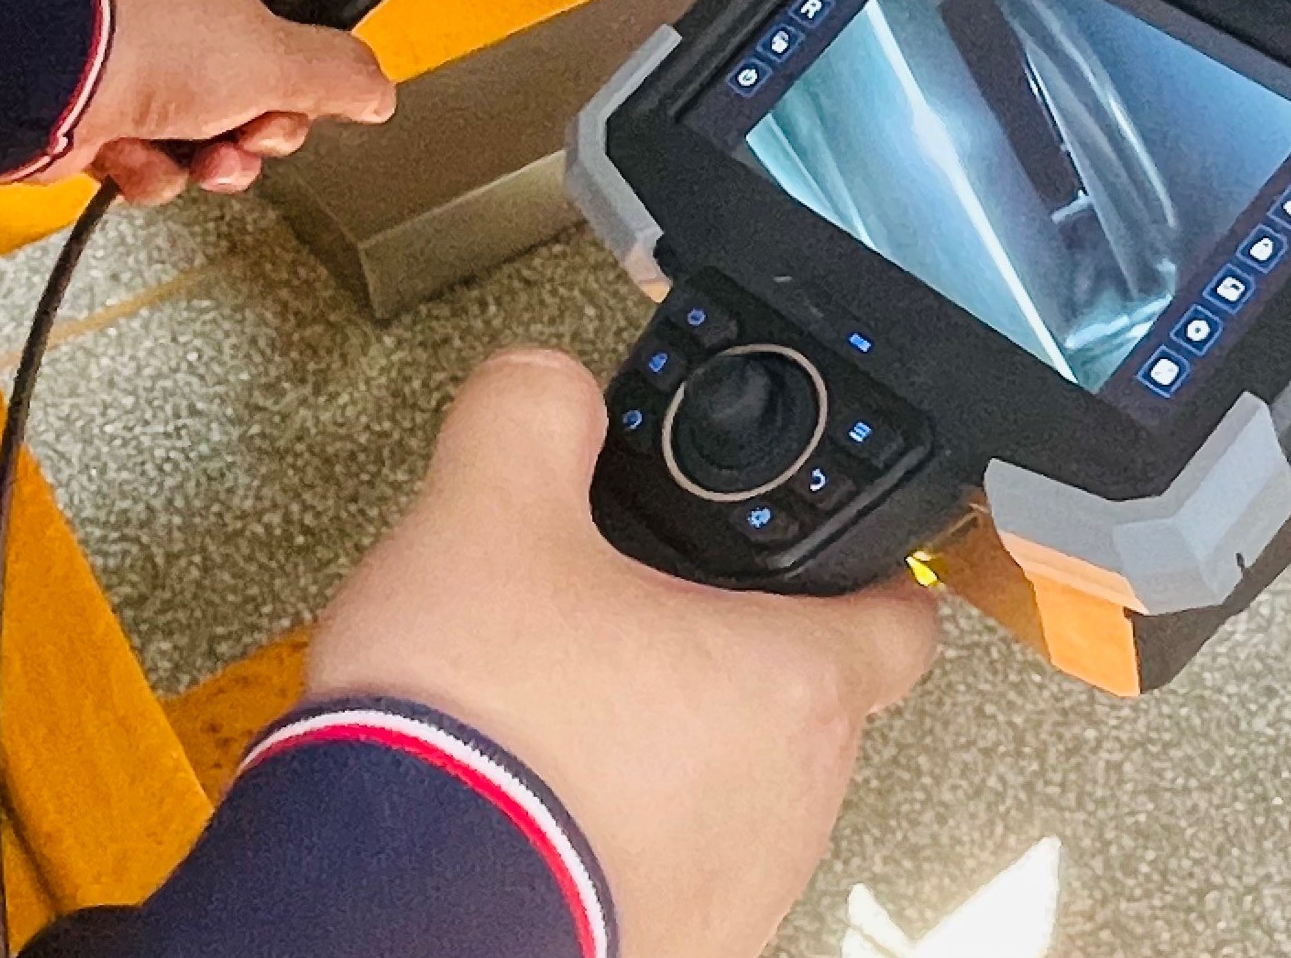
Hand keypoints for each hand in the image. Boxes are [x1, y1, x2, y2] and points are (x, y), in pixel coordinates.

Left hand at [47, 0, 396, 203]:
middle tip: (253, 128)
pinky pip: (152, 160)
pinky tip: (136, 156)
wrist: (37, 75)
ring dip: (210, 159)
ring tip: (194, 154)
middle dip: (264, 127)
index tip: (324, 85)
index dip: (320, 52)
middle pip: (261, 87)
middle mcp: (183, 16)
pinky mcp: (99, 114)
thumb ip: (341, 75)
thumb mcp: (276, 59)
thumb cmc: (143, 40)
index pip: (300, 5)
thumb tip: (379, 89)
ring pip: (209, 134)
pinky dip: (150, 170)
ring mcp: (137, 65)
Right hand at [305, 350, 938, 957]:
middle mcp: (791, 805)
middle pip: (804, 703)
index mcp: (791, 685)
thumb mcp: (485, 510)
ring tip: (562, 709)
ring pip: (734, 792)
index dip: (864, 570)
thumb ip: (537, 414)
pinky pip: (666, 866)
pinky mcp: (664, 949)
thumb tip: (551, 389)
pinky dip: (617, 827)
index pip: (901, 619)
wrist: (389, 909)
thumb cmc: (471, 739)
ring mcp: (733, 896)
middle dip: (728, 655)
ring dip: (669, 748)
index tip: (822, 552)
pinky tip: (532, 795)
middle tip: (636, 617)